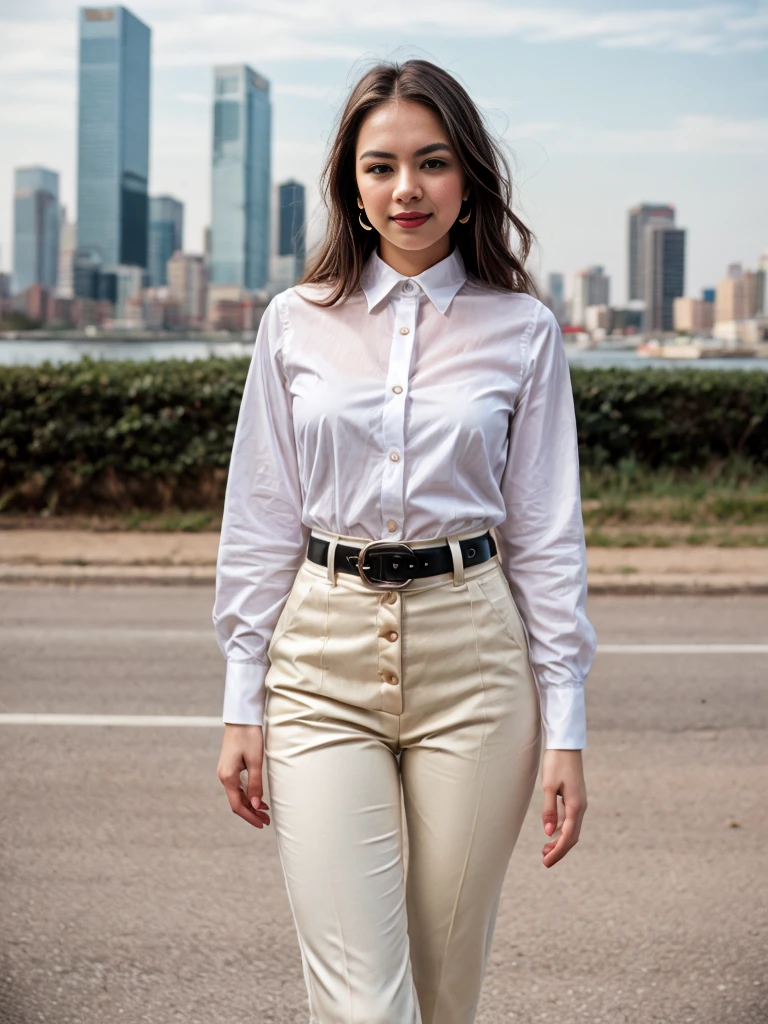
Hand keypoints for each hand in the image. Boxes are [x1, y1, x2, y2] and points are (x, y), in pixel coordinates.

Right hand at [217, 724, 270, 828]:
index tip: (262, 824)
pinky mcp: (230, 766)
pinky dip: (247, 794)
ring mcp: (225, 771)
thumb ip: (255, 784)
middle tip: (266, 821)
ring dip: (250, 804)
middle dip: (251, 813)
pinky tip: (257, 797)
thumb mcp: (255, 761)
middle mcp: (224, 776)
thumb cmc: (249, 736)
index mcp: (228, 777)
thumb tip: (256, 805)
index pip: (238, 805)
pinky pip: (237, 786)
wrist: (241, 718)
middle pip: (237, 802)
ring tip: (264, 811)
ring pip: (237, 795)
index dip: (250, 817)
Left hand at [540, 749, 586, 867]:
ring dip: (561, 841)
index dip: (558, 851)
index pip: (568, 836)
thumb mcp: (548, 785)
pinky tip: (552, 832)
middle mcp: (581, 807)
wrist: (566, 745)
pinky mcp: (576, 797)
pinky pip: (571, 820)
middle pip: (573, 836)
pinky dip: (562, 830)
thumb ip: (549, 809)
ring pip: (573, 829)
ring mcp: (580, 802)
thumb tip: (548, 832)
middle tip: (545, 861)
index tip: (546, 862)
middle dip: (560, 850)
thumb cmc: (556, 762)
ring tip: (545, 849)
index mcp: (575, 806)